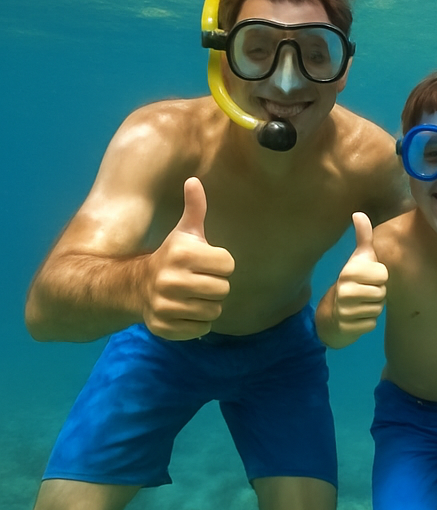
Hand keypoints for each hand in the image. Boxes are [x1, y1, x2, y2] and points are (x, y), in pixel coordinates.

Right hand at [143, 178, 233, 339]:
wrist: (134, 286)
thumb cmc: (170, 257)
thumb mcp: (183, 232)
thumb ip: (194, 209)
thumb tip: (194, 180)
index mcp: (182, 253)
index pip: (228, 264)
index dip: (221, 264)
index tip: (206, 263)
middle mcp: (172, 279)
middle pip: (224, 289)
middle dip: (216, 286)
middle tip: (199, 281)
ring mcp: (166, 305)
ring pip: (214, 311)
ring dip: (208, 305)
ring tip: (192, 296)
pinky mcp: (164, 327)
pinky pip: (201, 329)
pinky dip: (198, 323)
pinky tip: (184, 310)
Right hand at [330, 212, 387, 343]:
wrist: (332, 313)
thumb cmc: (352, 281)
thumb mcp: (358, 258)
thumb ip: (363, 237)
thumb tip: (358, 212)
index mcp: (349, 271)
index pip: (383, 275)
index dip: (380, 277)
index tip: (369, 277)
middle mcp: (345, 290)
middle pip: (382, 293)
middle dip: (378, 294)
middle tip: (365, 292)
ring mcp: (344, 311)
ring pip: (377, 309)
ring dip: (373, 308)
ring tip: (361, 304)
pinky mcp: (347, 328)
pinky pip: (371, 324)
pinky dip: (367, 323)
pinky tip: (357, 318)